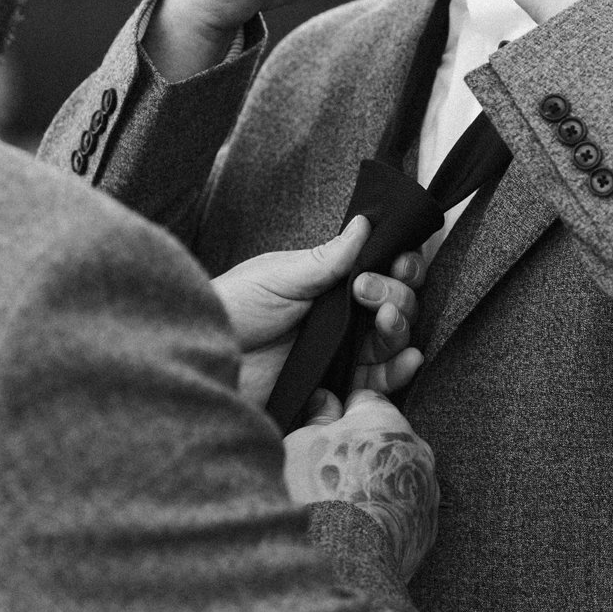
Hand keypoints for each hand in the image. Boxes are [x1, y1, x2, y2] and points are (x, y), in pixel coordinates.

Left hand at [211, 218, 422, 407]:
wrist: (204, 358)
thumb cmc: (232, 308)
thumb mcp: (278, 277)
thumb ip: (325, 259)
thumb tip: (364, 224)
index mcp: (329, 284)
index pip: (381, 271)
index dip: (399, 266)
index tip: (398, 261)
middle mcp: (341, 317)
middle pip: (396, 303)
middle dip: (397, 293)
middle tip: (367, 292)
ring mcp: (340, 352)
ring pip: (391, 340)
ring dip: (400, 327)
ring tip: (386, 321)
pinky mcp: (335, 387)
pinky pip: (377, 382)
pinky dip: (399, 372)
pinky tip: (408, 360)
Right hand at [283, 389, 438, 583]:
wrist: (343, 564)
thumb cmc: (316, 496)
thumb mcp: (301, 445)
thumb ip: (317, 417)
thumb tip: (326, 401)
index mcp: (386, 418)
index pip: (365, 401)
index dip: (341, 417)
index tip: (326, 435)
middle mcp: (416, 449)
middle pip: (386, 441)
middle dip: (363, 452)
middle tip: (330, 478)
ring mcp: (427, 491)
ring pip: (399, 477)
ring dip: (377, 486)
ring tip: (343, 510)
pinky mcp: (428, 529)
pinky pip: (406, 512)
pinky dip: (387, 517)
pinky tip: (359, 532)